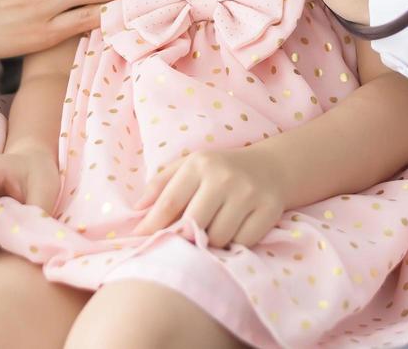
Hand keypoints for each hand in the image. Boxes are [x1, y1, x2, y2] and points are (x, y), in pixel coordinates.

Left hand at [134, 147, 288, 248]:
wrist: (271, 167)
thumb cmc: (221, 171)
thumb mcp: (190, 167)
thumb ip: (161, 185)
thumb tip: (136, 210)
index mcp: (200, 164)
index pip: (170, 201)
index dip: (152, 225)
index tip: (139, 240)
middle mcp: (224, 177)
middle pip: (193, 224)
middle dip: (185, 237)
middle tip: (184, 240)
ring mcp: (249, 193)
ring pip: (218, 237)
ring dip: (212, 241)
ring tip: (213, 231)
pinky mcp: (269, 209)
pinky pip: (243, 242)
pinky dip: (236, 243)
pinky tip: (235, 231)